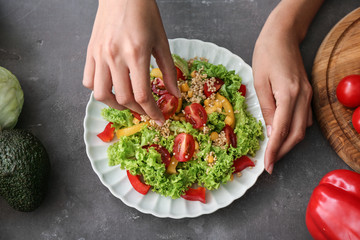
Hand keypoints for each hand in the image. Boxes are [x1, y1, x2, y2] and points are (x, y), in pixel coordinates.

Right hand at [83, 0, 179, 124]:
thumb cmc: (145, 14)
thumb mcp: (162, 41)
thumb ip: (168, 71)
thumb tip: (174, 94)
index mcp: (136, 54)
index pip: (142, 95)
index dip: (152, 112)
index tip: (159, 119)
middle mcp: (115, 57)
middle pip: (123, 99)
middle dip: (138, 111)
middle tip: (146, 111)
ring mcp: (99, 55)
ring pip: (101, 95)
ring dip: (116, 105)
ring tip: (127, 103)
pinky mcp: (90, 52)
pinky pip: (89, 81)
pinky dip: (99, 91)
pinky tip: (111, 88)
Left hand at [252, 20, 312, 173]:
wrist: (282, 36)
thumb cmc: (266, 55)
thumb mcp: (259, 83)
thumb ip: (266, 109)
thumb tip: (270, 132)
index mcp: (288, 95)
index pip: (281, 130)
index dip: (274, 150)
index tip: (268, 165)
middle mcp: (302, 97)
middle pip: (297, 133)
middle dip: (283, 151)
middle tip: (270, 162)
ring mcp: (307, 95)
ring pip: (303, 128)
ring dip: (289, 142)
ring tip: (275, 152)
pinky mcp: (307, 92)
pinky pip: (305, 117)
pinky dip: (294, 130)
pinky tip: (283, 134)